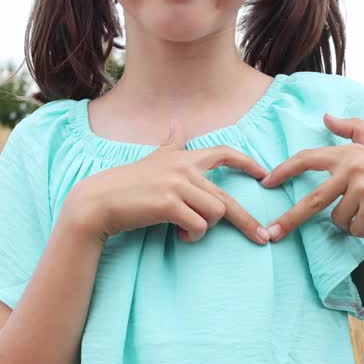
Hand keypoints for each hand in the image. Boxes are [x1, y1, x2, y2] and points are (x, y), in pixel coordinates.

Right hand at [66, 118, 270, 244]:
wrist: (99, 200)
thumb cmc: (126, 183)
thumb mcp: (152, 158)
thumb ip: (170, 144)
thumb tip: (176, 125)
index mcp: (183, 157)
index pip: (224, 152)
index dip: (247, 163)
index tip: (264, 175)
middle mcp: (184, 168)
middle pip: (226, 197)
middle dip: (247, 221)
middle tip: (262, 237)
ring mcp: (177, 185)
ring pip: (215, 212)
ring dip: (204, 228)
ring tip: (187, 232)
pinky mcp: (169, 204)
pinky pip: (198, 226)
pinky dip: (192, 236)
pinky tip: (179, 236)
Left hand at [259, 113, 363, 241]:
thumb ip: (353, 128)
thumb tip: (327, 116)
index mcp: (349, 152)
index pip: (307, 158)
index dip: (283, 170)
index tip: (265, 182)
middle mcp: (352, 169)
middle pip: (311, 200)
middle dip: (289, 219)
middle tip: (270, 233)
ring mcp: (362, 190)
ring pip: (338, 219)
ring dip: (351, 221)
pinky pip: (355, 229)